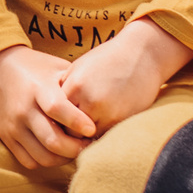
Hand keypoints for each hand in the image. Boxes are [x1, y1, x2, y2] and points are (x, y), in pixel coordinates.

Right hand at [0, 45, 96, 170]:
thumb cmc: (35, 68)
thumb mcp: (56, 68)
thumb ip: (76, 85)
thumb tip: (104, 101)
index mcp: (38, 88)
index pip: (57, 109)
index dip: (77, 122)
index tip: (92, 129)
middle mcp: (23, 109)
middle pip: (52, 140)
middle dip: (76, 149)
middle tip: (89, 144)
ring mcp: (13, 126)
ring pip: (42, 156)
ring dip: (63, 159)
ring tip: (74, 150)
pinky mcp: (6, 137)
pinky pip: (28, 161)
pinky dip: (45, 161)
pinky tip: (55, 152)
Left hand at [58, 15, 192, 134]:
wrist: (143, 54)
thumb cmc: (108, 59)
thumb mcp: (79, 68)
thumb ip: (64, 88)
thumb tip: (49, 111)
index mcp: (74, 86)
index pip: (54, 117)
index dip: (55, 122)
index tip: (57, 123)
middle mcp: (88, 101)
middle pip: (69, 131)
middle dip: (69, 132)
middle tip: (70, 131)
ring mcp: (107, 112)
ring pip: (87, 138)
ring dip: (86, 136)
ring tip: (86, 130)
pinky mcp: (122, 119)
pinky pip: (105, 136)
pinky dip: (101, 134)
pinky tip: (102, 125)